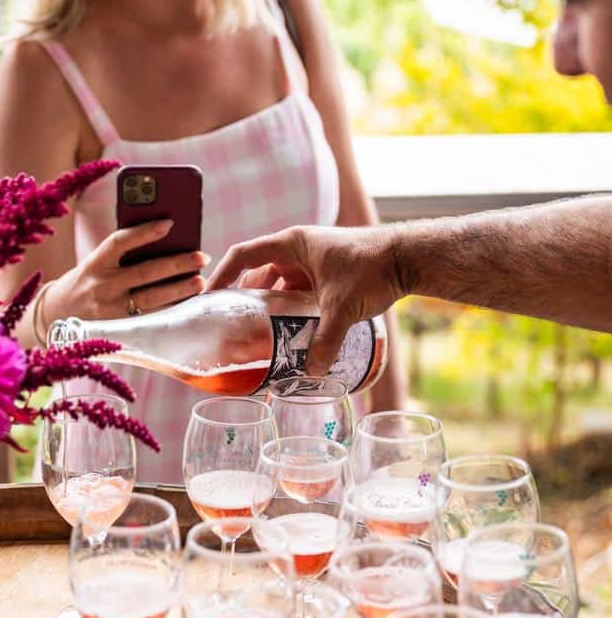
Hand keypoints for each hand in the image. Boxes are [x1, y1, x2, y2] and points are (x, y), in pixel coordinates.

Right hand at [49, 220, 208, 321]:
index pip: (120, 242)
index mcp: (95, 263)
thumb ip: (122, 255)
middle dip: (175, 264)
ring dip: (179, 290)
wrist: (58, 315)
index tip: (169, 223)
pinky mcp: (120, 328)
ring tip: (200, 281)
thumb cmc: (87, 282)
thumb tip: (165, 242)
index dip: (145, 232)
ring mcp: (111, 310)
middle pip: (144, 273)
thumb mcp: (95, 264)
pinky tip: (189, 302)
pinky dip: (171, 309)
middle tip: (201, 257)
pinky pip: (151, 317)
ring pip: (151, 299)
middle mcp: (102, 286)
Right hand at [208, 224, 401, 374]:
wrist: (409, 257)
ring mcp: (314, 261)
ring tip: (257, 335)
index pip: (244, 255)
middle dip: (245, 299)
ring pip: (280, 284)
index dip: (223, 276)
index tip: (208, 298)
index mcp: (292, 243)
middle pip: (260, 274)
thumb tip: (311, 374)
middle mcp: (299, 249)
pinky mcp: (328, 274)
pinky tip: (290, 332)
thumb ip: (325, 341)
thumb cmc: (373, 268)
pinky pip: (299, 291)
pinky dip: (291, 309)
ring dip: (269, 306)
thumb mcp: (343, 307)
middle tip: (232, 327)